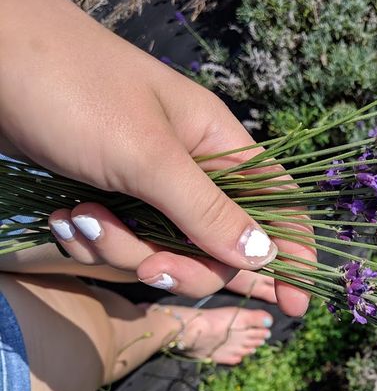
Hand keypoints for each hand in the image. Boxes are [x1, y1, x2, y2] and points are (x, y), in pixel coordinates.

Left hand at [0, 0, 314, 314]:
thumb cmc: (74, 87)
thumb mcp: (149, 156)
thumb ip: (209, 212)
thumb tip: (266, 256)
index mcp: (219, 145)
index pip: (278, 205)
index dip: (292, 253)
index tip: (295, 302)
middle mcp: (192, 170)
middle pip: (217, 247)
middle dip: (180, 264)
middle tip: (147, 267)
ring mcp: (150, 187)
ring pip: (163, 251)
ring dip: (122, 249)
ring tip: (80, 216)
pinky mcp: (112, 198)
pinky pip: (123, 245)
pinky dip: (94, 241)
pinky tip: (66, 216)